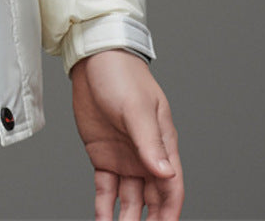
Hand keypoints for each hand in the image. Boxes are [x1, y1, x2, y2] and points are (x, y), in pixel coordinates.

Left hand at [70, 48, 183, 219]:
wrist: (93, 59)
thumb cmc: (122, 76)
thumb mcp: (137, 109)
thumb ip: (150, 142)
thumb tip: (166, 174)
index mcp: (163, 146)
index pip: (171, 189)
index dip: (169, 213)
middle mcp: (146, 157)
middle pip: (152, 200)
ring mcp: (125, 158)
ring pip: (129, 199)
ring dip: (126, 218)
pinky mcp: (103, 155)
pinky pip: (106, 188)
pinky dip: (104, 206)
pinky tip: (102, 220)